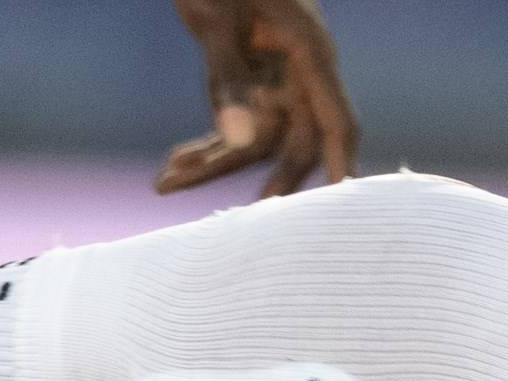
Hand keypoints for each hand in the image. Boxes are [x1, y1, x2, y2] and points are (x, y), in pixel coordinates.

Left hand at [157, 0, 358, 198]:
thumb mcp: (219, 24)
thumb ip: (228, 80)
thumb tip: (237, 140)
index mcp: (310, 53)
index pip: (336, 123)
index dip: (341, 167)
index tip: (339, 211)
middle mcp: (299, 73)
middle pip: (298, 144)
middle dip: (270, 184)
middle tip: (243, 229)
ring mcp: (274, 80)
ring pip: (256, 142)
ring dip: (214, 164)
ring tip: (166, 183)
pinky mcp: (247, 81)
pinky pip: (232, 124)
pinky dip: (205, 145)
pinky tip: (173, 166)